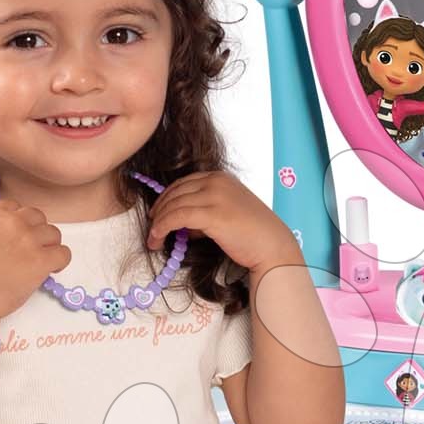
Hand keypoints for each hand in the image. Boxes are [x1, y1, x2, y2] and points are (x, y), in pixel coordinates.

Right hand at [0, 198, 71, 320]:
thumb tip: (19, 232)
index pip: (17, 206)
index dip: (21, 223)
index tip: (17, 238)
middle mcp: (12, 222)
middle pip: (38, 217)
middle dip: (37, 233)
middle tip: (31, 251)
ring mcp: (28, 240)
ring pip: (54, 233)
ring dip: (50, 246)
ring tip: (39, 262)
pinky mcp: (41, 259)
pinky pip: (64, 253)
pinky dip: (60, 262)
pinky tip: (50, 270)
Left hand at [146, 170, 298, 271]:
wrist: (272, 246)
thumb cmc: (254, 235)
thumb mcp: (227, 214)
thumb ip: (206, 214)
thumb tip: (186, 226)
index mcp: (221, 178)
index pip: (184, 183)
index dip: (166, 198)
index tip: (157, 213)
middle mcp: (216, 181)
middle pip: (175, 191)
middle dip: (159, 210)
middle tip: (151, 227)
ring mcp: (214, 195)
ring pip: (173, 205)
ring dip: (158, 223)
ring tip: (152, 239)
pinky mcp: (212, 214)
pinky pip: (177, 217)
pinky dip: (162, 228)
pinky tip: (157, 238)